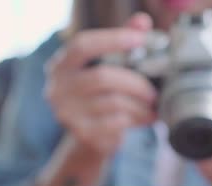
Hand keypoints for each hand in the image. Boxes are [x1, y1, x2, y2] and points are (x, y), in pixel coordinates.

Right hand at [46, 13, 156, 157]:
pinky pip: (116, 121)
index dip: (111, 40)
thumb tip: (142, 22)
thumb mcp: (109, 66)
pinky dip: (137, 118)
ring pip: (113, 102)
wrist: (92, 137)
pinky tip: (147, 117)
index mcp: (61, 65)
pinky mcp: (81, 132)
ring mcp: (66, 112)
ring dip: (139, 104)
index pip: (82, 45)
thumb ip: (121, 43)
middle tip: (154, 90)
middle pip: (102, 77)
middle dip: (135, 82)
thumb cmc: (101, 95)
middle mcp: (57, 88)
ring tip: (153, 105)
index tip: (140, 39)